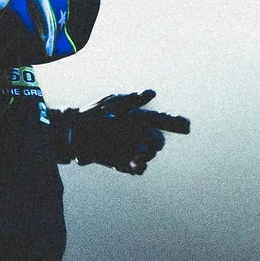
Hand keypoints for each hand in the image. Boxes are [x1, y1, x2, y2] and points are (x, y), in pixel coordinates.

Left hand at [51, 89, 189, 173]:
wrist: (73, 133)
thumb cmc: (94, 113)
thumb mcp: (111, 102)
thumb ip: (131, 99)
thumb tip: (152, 92)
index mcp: (139, 118)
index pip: (162, 121)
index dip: (176, 123)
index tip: (187, 127)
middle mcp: (139, 135)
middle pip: (156, 142)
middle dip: (154, 145)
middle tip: (148, 147)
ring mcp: (132, 149)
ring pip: (147, 156)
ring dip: (145, 157)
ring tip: (136, 157)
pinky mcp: (123, 162)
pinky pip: (137, 168)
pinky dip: (137, 168)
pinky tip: (133, 166)